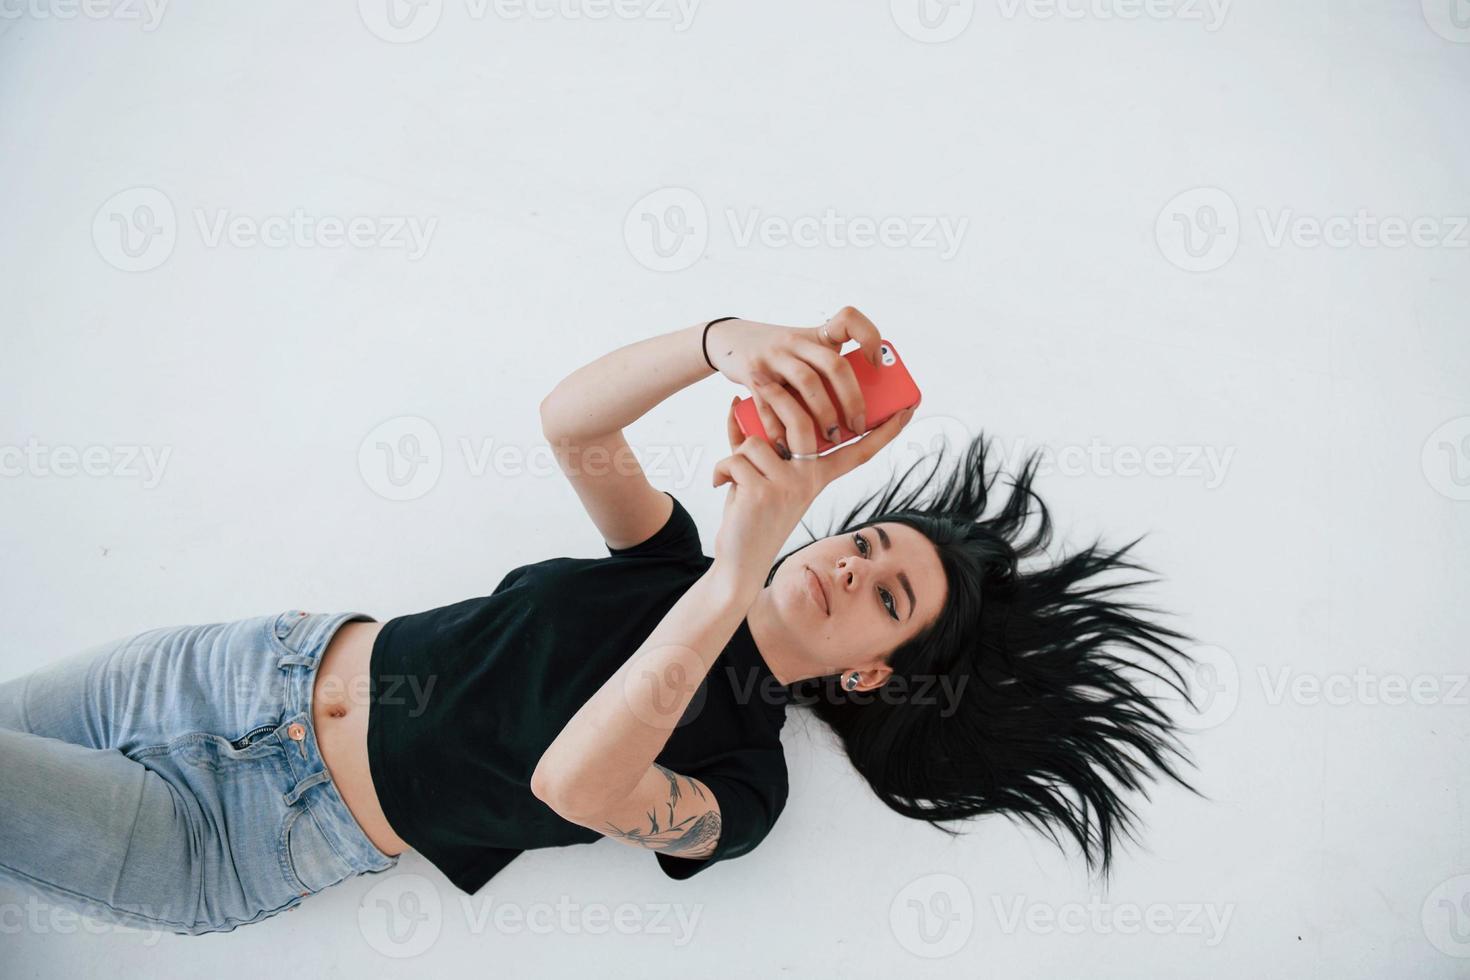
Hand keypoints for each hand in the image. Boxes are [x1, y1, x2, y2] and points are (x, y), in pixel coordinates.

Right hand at [706, 307, 884, 453]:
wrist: (728, 340)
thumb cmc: (777, 355)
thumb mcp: (803, 349)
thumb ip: (826, 369)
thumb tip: (861, 406)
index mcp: (816, 335)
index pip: (848, 320)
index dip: (869, 337)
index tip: (877, 365)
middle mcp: (796, 341)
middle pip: (833, 364)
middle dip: (851, 399)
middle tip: (858, 425)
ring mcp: (773, 355)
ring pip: (807, 383)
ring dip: (824, 414)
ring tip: (831, 437)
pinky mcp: (751, 373)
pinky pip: (771, 403)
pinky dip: (782, 428)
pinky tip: (792, 446)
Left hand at [710, 391, 915, 583]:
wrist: (740, 564)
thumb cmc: (751, 517)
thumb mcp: (759, 475)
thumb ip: (754, 440)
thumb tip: (737, 402)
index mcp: (819, 477)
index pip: (859, 450)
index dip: (884, 430)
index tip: (908, 409)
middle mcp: (811, 480)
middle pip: (803, 421)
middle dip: (777, 394)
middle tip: (757, 376)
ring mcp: (790, 486)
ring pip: (756, 443)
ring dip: (736, 458)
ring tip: (734, 481)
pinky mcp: (764, 491)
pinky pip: (736, 459)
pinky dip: (721, 471)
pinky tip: (722, 488)